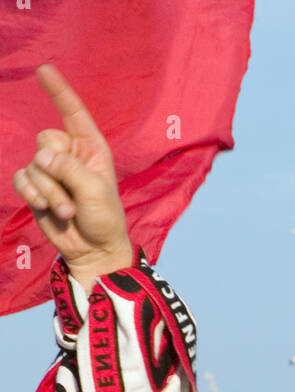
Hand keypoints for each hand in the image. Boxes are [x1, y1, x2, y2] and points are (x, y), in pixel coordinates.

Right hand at [12, 65, 131, 284]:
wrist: (92, 250)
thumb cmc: (104, 219)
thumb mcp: (95, 192)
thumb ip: (70, 170)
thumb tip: (42, 157)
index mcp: (91, 148)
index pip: (73, 113)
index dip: (58, 92)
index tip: (44, 69)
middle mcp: (69, 154)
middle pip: (46, 139)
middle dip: (56, 171)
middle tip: (72, 199)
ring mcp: (51, 170)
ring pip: (34, 164)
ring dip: (48, 191)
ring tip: (66, 211)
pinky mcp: (36, 187)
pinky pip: (22, 179)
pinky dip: (32, 194)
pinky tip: (45, 208)